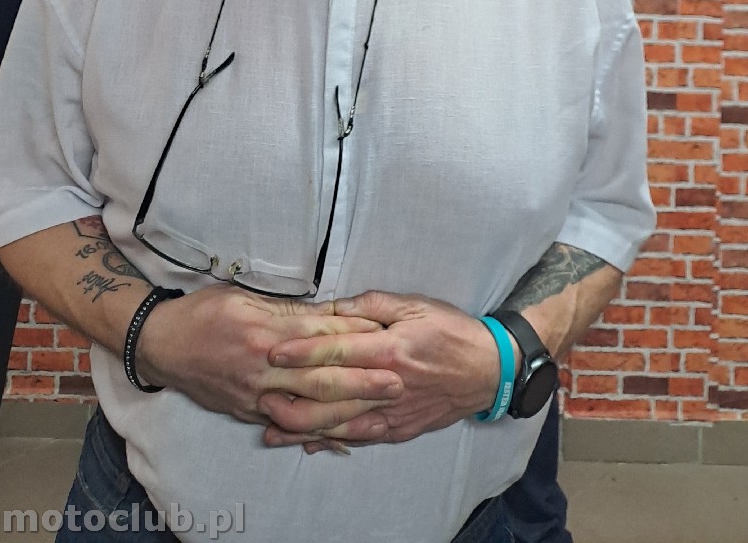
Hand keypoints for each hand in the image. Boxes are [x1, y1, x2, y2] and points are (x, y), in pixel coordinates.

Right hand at [136, 285, 402, 434]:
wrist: (161, 343)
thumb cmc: (203, 311)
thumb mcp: (243, 297)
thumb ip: (286, 310)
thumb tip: (326, 313)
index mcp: (265, 332)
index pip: (319, 336)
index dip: (354, 338)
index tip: (386, 337)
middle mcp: (262, 367)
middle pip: (320, 378)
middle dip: (361, 382)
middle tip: (397, 382)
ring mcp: (255, 394)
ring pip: (307, 409)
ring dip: (345, 412)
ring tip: (378, 413)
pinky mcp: (247, 411)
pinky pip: (286, 424)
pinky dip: (314, 432)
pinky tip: (339, 436)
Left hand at [259, 291, 498, 446]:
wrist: (489, 370)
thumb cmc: (450, 330)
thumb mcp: (414, 304)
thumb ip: (372, 304)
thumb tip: (334, 306)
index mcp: (389, 349)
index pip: (337, 351)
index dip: (303, 352)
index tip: (273, 352)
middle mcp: (387, 385)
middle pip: (332, 394)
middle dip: (292, 396)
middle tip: (259, 394)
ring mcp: (393, 412)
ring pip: (341, 423)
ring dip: (303, 427)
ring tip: (270, 426)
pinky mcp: (399, 429)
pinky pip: (360, 438)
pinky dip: (332, 441)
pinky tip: (308, 443)